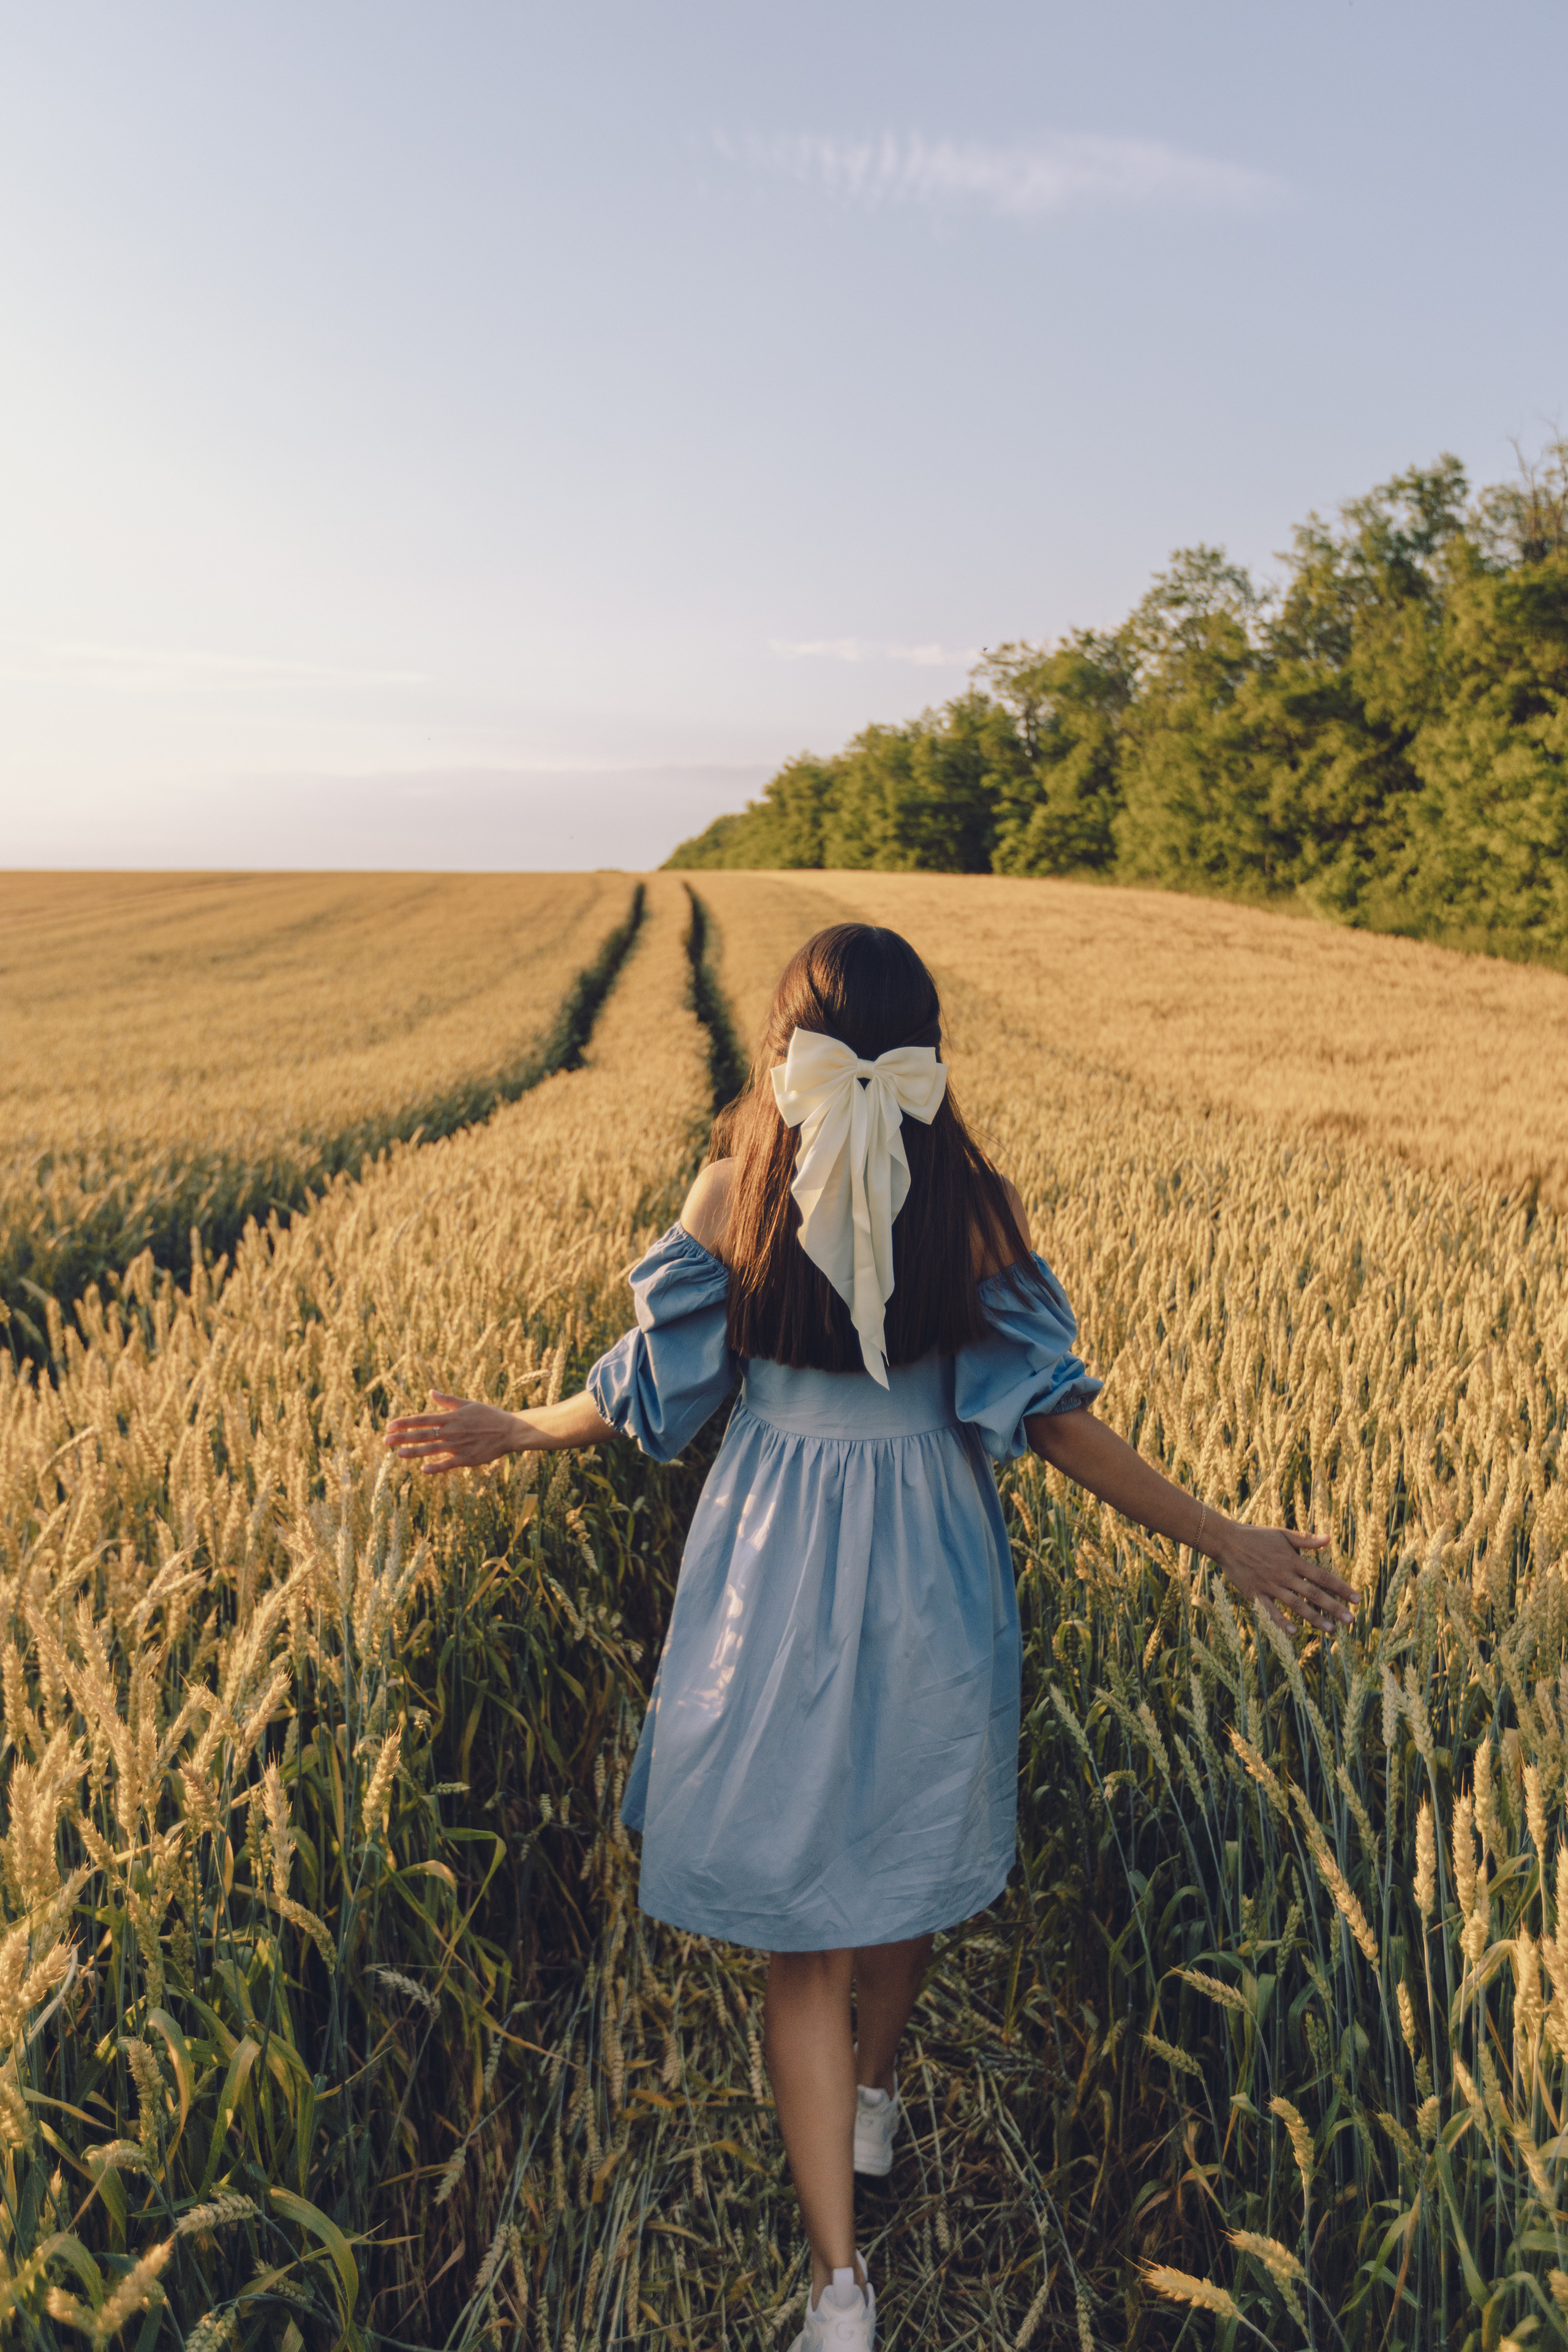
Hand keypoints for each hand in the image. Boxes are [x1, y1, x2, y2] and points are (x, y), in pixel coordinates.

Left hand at [385, 1389, 520, 1474]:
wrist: (510, 1430)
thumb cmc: (489, 1415)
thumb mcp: (468, 1404)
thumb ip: (448, 1400)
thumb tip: (431, 1392)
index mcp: (451, 1417)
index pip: (422, 1419)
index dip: (405, 1422)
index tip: (390, 1424)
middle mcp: (451, 1431)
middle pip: (422, 1435)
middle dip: (403, 1437)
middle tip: (386, 1441)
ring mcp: (458, 1446)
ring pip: (431, 1450)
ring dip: (414, 1452)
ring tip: (398, 1453)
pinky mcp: (467, 1459)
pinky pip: (448, 1464)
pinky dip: (436, 1467)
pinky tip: (423, 1470)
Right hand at [1209, 1521, 1355, 1633]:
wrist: (1226, 1541)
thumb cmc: (1256, 1536)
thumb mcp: (1283, 1534)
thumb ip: (1306, 1540)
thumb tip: (1329, 1538)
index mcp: (1293, 1561)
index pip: (1323, 1576)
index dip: (1341, 1588)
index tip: (1357, 1599)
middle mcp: (1285, 1575)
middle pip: (1314, 1593)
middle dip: (1334, 1607)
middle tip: (1350, 1620)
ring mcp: (1270, 1586)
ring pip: (1296, 1604)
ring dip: (1314, 1618)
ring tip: (1330, 1630)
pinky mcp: (1255, 1594)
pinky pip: (1270, 1610)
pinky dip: (1281, 1621)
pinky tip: (1293, 1632)